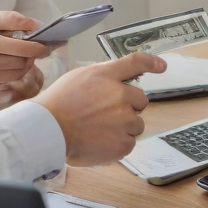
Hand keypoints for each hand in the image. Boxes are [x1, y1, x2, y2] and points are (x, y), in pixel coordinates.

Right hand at [0, 12, 49, 104]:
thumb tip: (38, 25)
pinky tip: (15, 64)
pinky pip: (10, 81)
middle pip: (21, 61)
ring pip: (18, 73)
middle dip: (33, 55)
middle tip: (37, 49)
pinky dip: (18, 73)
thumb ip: (11, 19)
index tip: (47, 43)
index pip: (19, 46)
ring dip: (27, 64)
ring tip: (25, 55)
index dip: (38, 46)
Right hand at [33, 51, 166, 166]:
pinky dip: (117, 144)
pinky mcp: (123, 143)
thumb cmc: (57, 105)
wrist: (46, 131)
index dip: (152, 63)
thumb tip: (119, 80)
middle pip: (140, 100)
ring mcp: (124, 120)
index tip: (161, 66)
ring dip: (124, 127)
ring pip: (136, 124)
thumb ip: (104, 77)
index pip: (136, 63)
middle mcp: (120, 96)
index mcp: (108, 77)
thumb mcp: (79, 77)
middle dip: (128, 107)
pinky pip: (129, 142)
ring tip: (98, 130)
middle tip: (104, 114)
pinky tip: (99, 142)